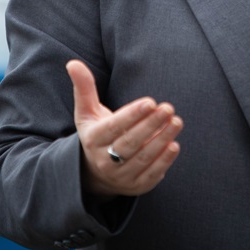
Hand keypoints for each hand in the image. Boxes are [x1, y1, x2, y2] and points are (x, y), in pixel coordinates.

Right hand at [66, 59, 182, 198]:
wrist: (96, 172)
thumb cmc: (96, 133)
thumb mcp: (86, 112)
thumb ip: (84, 88)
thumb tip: (72, 63)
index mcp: (93, 140)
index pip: (114, 127)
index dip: (132, 115)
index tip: (150, 101)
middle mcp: (105, 160)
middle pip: (130, 143)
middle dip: (151, 125)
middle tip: (168, 108)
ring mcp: (121, 176)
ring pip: (143, 158)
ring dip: (162, 140)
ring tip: (176, 122)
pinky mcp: (136, 186)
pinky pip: (152, 175)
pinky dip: (164, 161)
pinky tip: (174, 145)